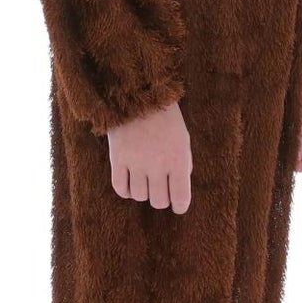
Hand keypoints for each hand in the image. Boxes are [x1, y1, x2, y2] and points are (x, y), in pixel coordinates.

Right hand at [107, 98, 192, 213]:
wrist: (138, 95)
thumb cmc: (165, 118)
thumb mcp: (183, 139)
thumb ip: (183, 164)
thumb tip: (178, 189)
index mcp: (177, 159)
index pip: (180, 198)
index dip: (180, 206)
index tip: (178, 206)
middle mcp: (157, 165)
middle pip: (158, 201)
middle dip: (161, 198)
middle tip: (161, 189)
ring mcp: (135, 163)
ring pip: (140, 196)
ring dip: (144, 192)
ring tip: (145, 179)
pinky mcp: (117, 159)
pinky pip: (120, 188)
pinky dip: (126, 190)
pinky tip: (131, 182)